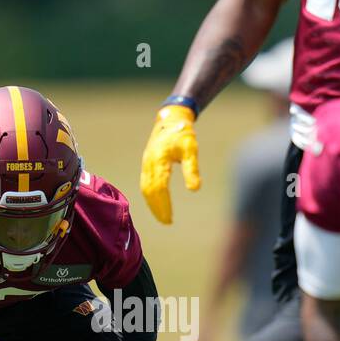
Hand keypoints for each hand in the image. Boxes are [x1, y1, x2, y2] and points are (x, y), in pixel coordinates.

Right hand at [139, 104, 200, 224]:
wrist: (171, 118)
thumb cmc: (183, 133)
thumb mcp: (191, 149)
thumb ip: (192, 170)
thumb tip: (194, 190)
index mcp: (159, 160)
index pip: (159, 188)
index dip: (163, 205)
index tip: (170, 218)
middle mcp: (149, 162)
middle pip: (150, 191)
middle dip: (157, 208)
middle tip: (167, 222)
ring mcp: (146, 163)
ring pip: (145, 188)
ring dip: (152, 204)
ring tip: (162, 216)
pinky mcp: (146, 163)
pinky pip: (145, 183)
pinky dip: (150, 195)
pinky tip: (157, 203)